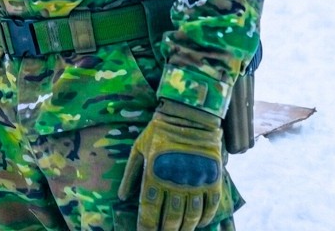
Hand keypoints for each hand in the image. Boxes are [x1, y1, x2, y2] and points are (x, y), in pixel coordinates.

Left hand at [118, 99, 223, 230]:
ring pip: (192, 216)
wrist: (189, 116)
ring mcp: (196, 182)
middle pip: (171, 219)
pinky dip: (206, 218)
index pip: (149, 211)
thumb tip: (121, 197)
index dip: (146, 226)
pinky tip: (200, 223)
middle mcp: (175, 183)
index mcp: (154, 176)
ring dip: (185, 228)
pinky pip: (211, 206)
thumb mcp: (138, 149)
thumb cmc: (159, 131)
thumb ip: (130, 174)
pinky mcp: (213, 179)